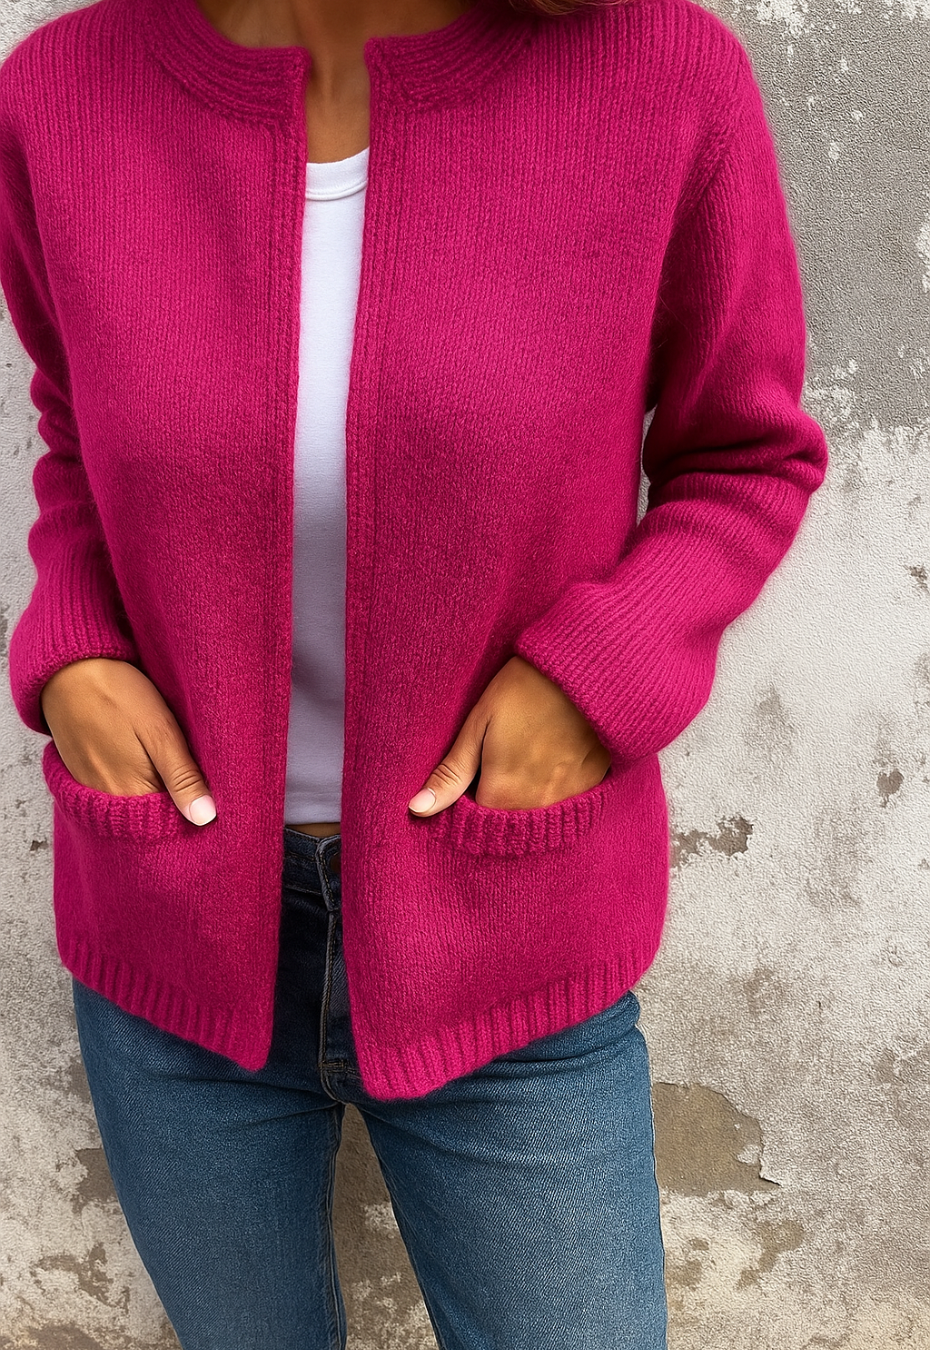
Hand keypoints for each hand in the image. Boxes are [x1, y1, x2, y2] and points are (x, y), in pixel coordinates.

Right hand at [40, 658, 216, 824]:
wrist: (67, 670)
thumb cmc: (118, 695)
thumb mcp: (160, 731)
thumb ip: (182, 777)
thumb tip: (206, 818)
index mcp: (132, 794)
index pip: (174, 819)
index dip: (195, 801)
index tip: (211, 783)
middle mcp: (107, 801)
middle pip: (154, 811)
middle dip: (177, 796)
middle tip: (189, 760)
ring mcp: (91, 788)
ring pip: (137, 799)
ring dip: (157, 786)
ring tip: (163, 754)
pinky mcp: (83, 774)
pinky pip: (117, 787)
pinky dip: (135, 778)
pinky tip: (141, 754)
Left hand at [408, 655, 610, 815]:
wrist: (584, 671)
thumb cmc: (524, 690)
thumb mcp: (479, 725)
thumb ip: (451, 774)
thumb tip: (417, 809)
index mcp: (504, 794)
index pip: (477, 820)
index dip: (471, 796)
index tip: (477, 767)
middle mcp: (539, 806)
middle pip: (508, 818)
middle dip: (500, 796)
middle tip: (504, 753)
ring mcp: (571, 797)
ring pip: (538, 812)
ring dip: (528, 793)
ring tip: (529, 751)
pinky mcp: (594, 784)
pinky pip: (567, 801)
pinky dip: (556, 786)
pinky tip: (554, 754)